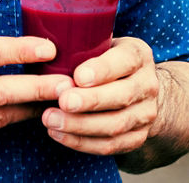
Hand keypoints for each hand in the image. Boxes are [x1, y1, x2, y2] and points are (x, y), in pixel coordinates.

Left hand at [41, 36, 159, 154]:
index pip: (125, 60)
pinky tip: (59, 134)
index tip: (78, 76)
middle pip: (122, 96)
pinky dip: (83, 143)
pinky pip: (111, 145)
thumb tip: (40, 45)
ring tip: (50, 120)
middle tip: (62, 101)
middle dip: (90, 101)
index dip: (103, 70)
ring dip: (80, 125)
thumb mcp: (102, 43)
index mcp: (138, 55)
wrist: (138, 88)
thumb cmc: (106, 60)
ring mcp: (146, 113)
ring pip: (115, 124)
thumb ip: (82, 44)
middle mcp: (147, 84)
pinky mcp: (138, 137)